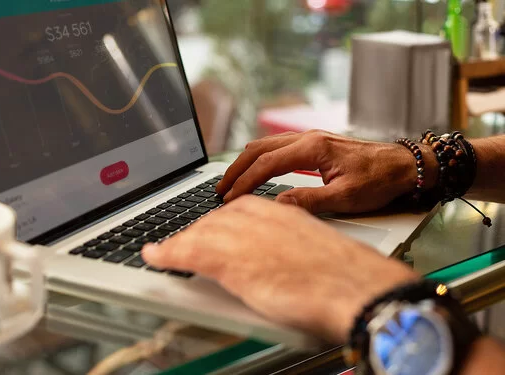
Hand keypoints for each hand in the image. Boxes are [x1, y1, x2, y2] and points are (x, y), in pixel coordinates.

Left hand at [142, 196, 419, 342]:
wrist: (357, 287)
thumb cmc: (346, 275)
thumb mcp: (314, 248)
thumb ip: (290, 246)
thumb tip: (281, 258)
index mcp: (280, 211)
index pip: (237, 209)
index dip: (217, 221)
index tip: (206, 229)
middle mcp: (259, 216)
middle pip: (215, 218)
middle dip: (197, 232)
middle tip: (184, 243)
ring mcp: (244, 235)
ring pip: (198, 232)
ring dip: (178, 242)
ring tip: (164, 250)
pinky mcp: (231, 258)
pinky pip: (187, 251)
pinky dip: (167, 253)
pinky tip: (155, 256)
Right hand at [217, 131, 437, 213]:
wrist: (403, 165)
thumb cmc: (379, 180)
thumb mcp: (345, 197)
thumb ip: (308, 200)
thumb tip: (277, 205)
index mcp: (312, 149)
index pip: (266, 165)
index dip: (245, 183)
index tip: (230, 199)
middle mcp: (307, 138)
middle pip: (258, 150)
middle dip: (236, 170)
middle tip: (220, 190)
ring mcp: (309, 138)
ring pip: (265, 145)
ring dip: (245, 162)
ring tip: (231, 181)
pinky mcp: (313, 144)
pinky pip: (276, 146)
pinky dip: (258, 158)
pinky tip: (254, 169)